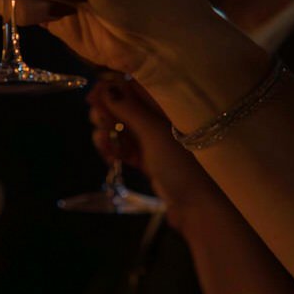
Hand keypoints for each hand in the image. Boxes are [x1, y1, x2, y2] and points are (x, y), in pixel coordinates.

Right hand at [92, 74, 205, 204]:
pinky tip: (111, 158)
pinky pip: (123, 147)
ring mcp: (154, 140)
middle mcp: (161, 118)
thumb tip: (105, 86)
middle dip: (105, 113)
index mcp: (169, 104)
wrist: (200, 208)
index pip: (134, 84)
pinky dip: (113, 150)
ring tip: (104, 146)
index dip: (111, 88)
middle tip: (101, 125)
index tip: (92, 98)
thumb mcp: (153, 133)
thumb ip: (128, 109)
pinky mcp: (148, 159)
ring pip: (119, 127)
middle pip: (122, 105)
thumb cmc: (183, 165)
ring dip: (106, 134)